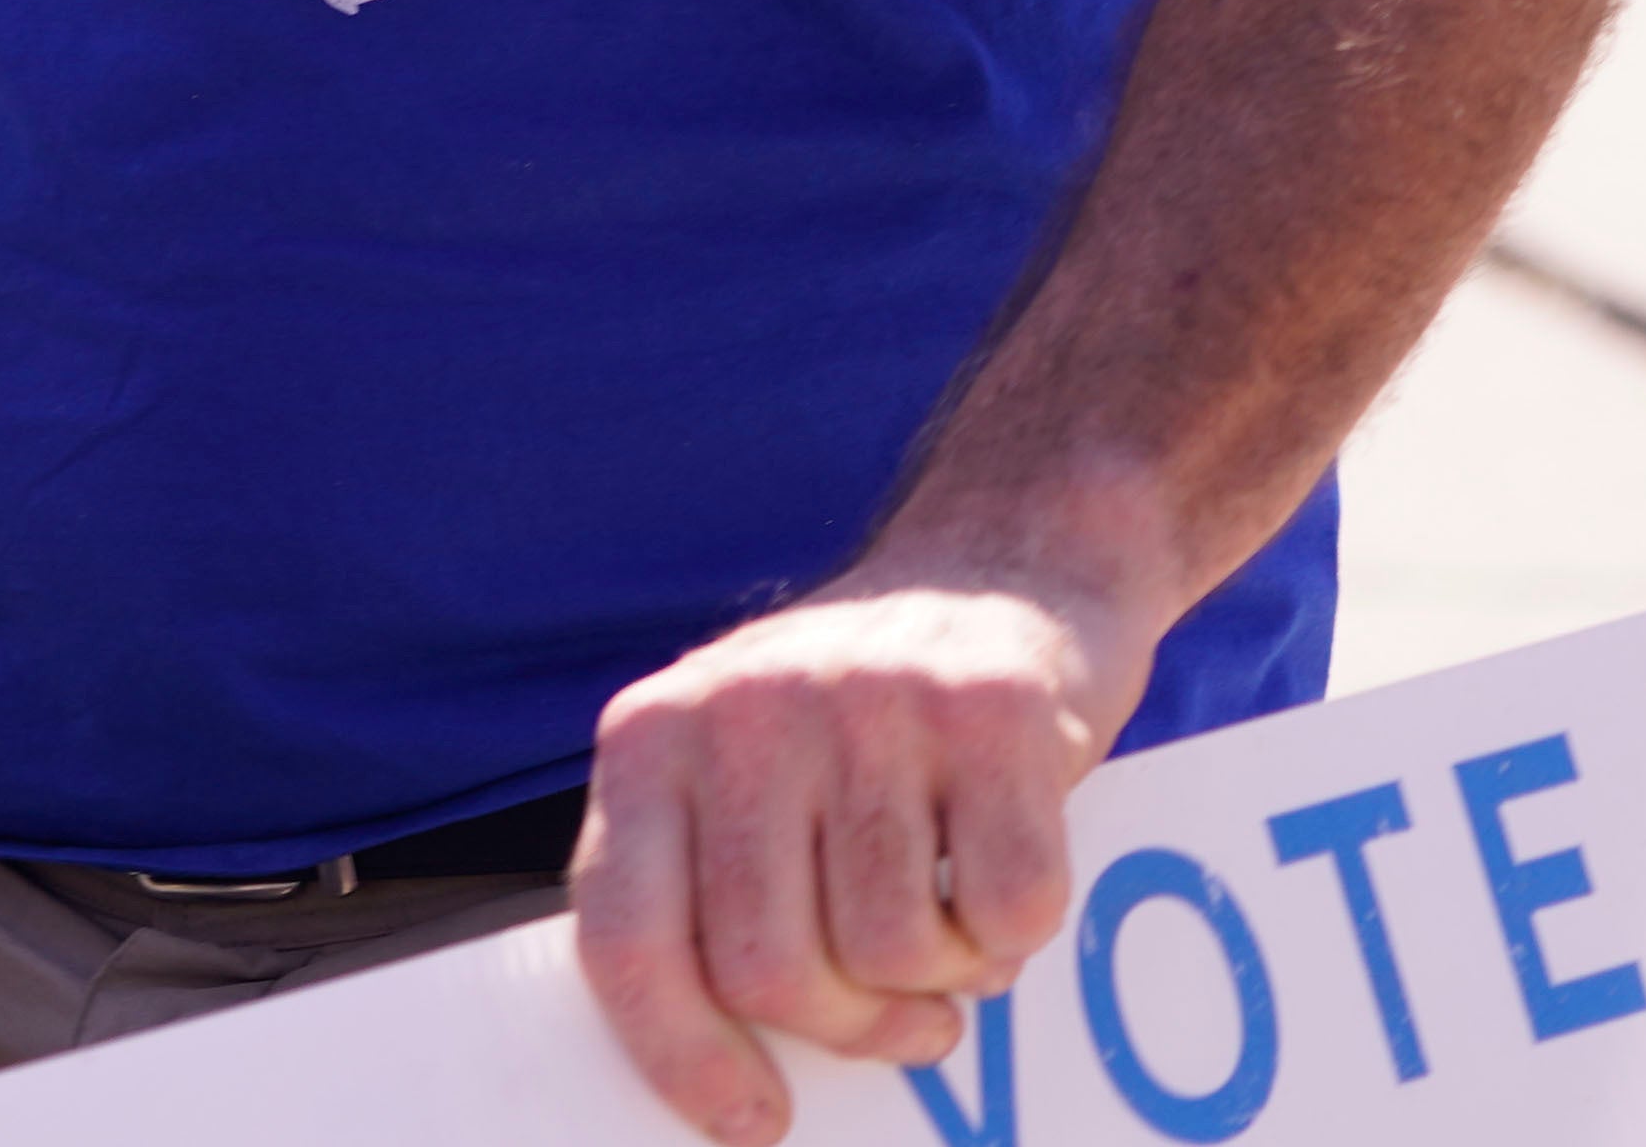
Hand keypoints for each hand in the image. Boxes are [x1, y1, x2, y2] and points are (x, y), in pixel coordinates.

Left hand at [571, 565, 1144, 1146]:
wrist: (1006, 555)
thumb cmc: (856, 719)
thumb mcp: (736, 768)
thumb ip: (700, 887)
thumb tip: (715, 1087)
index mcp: (651, 738)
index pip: (627, 941)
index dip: (681, 1057)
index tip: (754, 1122)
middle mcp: (744, 709)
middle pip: (770, 972)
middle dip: (851, 1026)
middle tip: (905, 1014)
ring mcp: (866, 700)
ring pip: (893, 956)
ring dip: (943, 975)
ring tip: (951, 910)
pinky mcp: (990, 710)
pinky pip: (1007, 913)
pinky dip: (1018, 930)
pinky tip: (1005, 861)